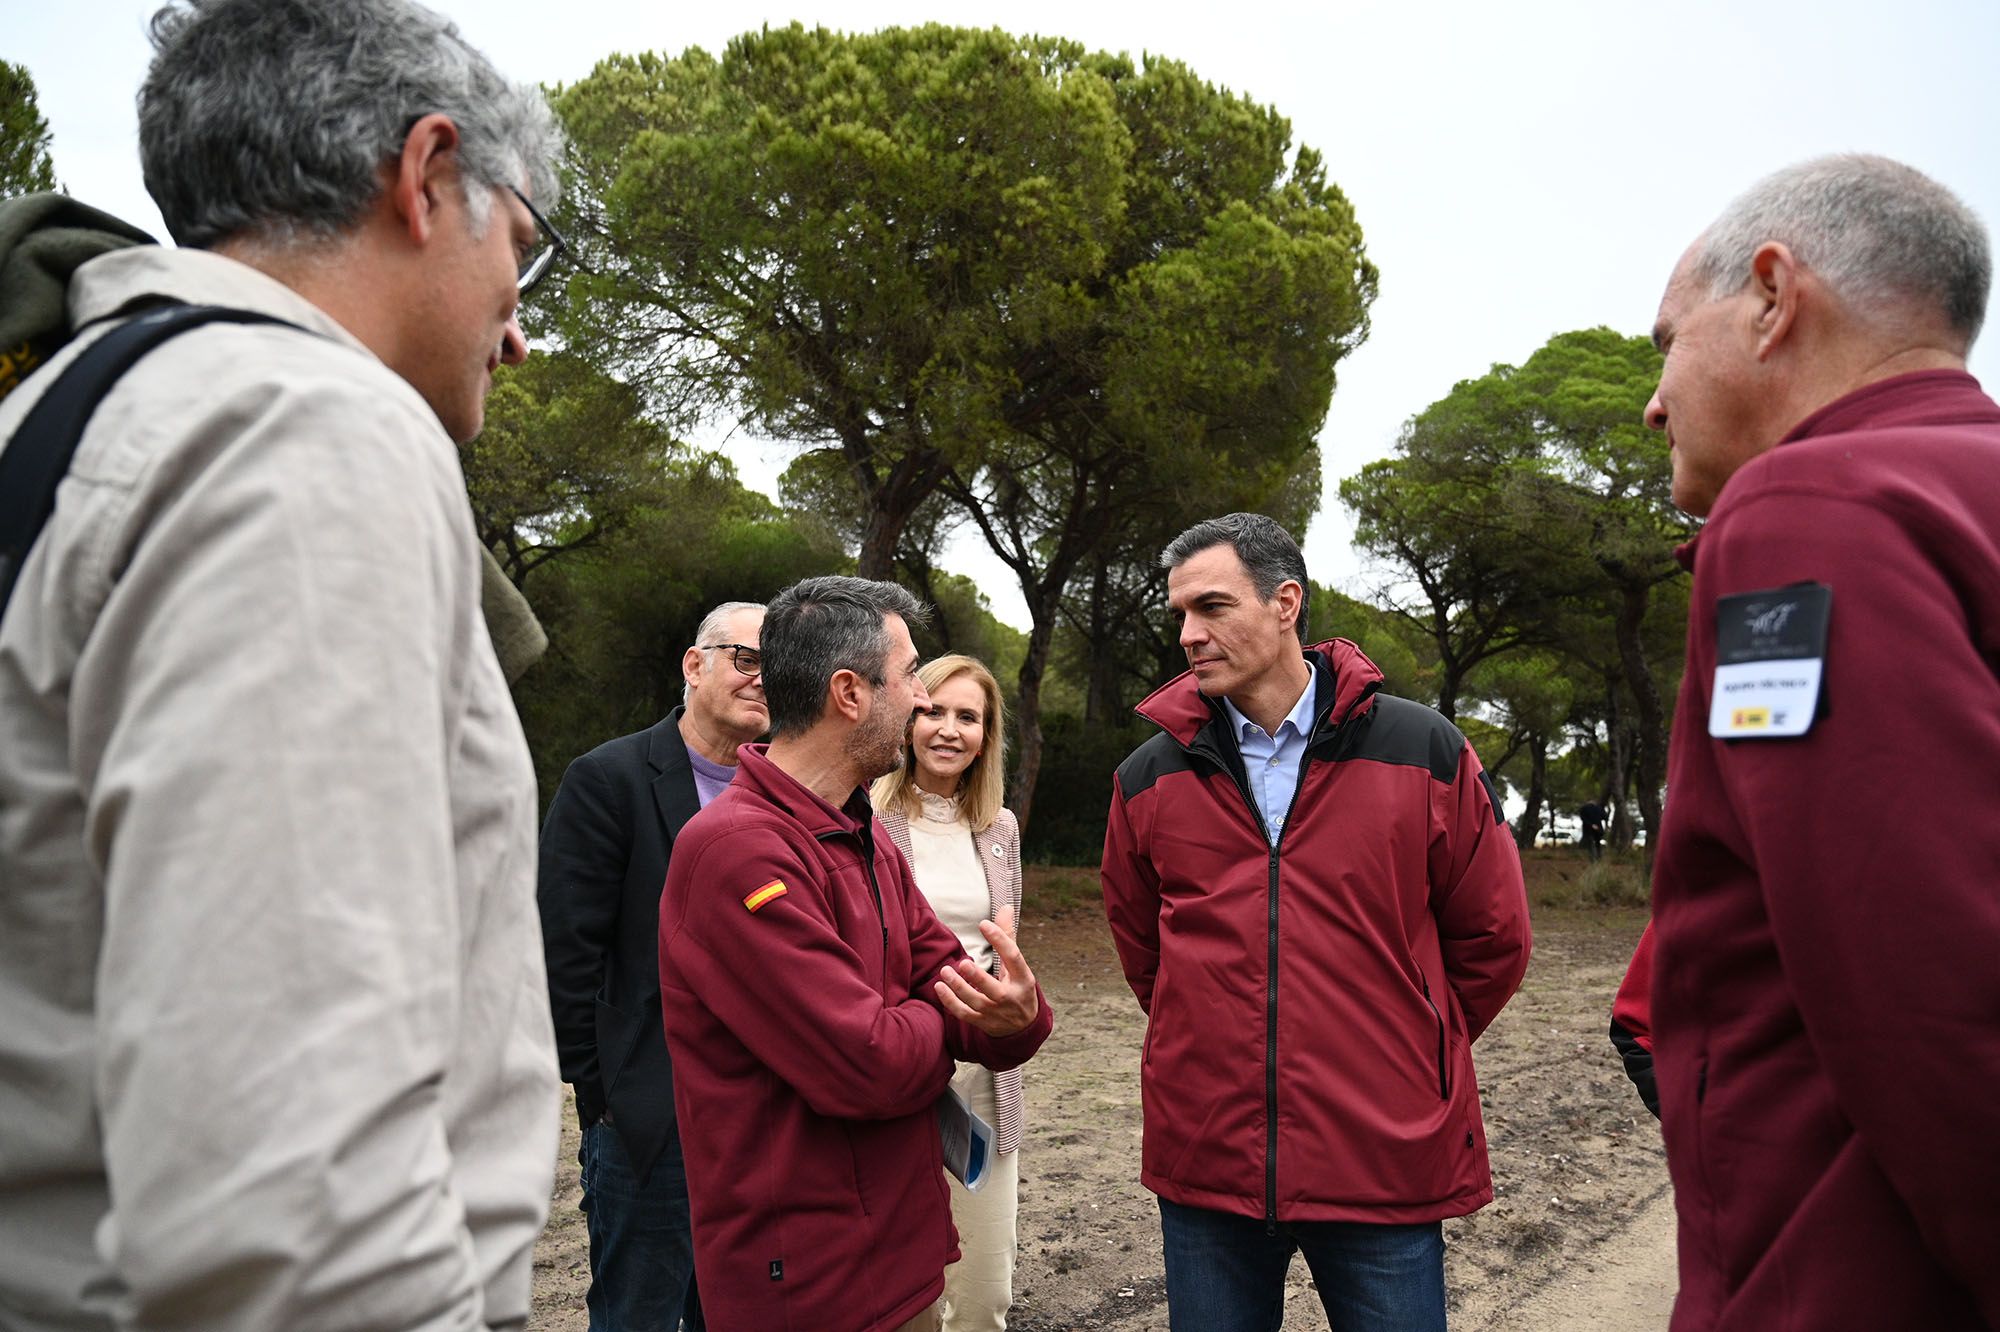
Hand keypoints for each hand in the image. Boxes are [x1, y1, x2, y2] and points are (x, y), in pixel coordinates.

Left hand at [934, 902, 1038, 1036]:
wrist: (1023, 1027)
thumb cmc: (1018, 987)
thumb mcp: (1018, 965)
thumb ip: (1008, 936)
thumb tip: (1004, 906)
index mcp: (1023, 979)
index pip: (1014, 957)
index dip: (1000, 940)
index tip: (983, 923)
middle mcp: (1010, 998)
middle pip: (994, 990)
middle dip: (977, 978)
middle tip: (962, 963)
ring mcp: (996, 1013)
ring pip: (975, 1002)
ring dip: (958, 987)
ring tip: (945, 970)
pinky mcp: (983, 1022)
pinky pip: (964, 1014)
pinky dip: (950, 1002)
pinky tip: (939, 987)